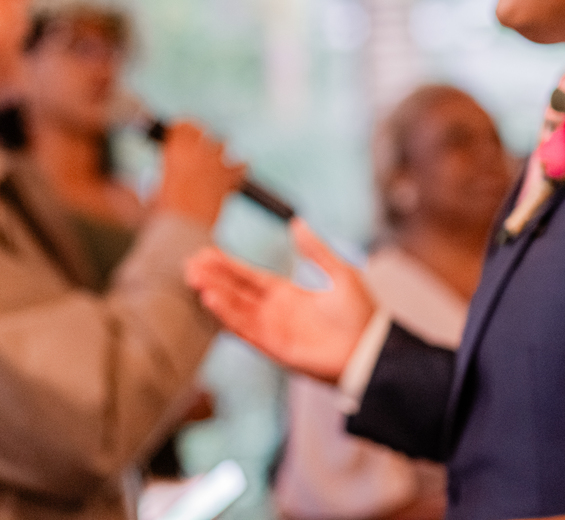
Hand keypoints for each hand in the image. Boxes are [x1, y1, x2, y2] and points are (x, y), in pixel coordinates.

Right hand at [156, 121, 244, 227]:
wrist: (184, 227)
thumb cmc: (163, 212)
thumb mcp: (157, 187)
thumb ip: (166, 172)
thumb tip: (169, 170)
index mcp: (174, 151)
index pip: (183, 124)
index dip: (183, 127)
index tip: (182, 131)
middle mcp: (196, 152)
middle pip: (202, 130)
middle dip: (199, 135)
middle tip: (197, 143)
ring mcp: (215, 164)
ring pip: (223, 143)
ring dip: (218, 148)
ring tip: (215, 156)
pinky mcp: (229, 178)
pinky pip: (241, 165)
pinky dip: (240, 167)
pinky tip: (239, 169)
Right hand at [185, 218, 376, 382]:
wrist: (369, 347)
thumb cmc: (359, 312)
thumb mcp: (339, 273)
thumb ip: (315, 250)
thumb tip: (297, 223)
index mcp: (288, 294)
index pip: (249, 277)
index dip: (227, 266)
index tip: (205, 253)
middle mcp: (275, 311)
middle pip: (236, 291)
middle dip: (213, 278)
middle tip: (189, 263)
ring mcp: (272, 329)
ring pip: (236, 308)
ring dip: (216, 293)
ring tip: (195, 277)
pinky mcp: (274, 346)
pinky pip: (245, 328)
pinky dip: (228, 314)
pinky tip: (212, 299)